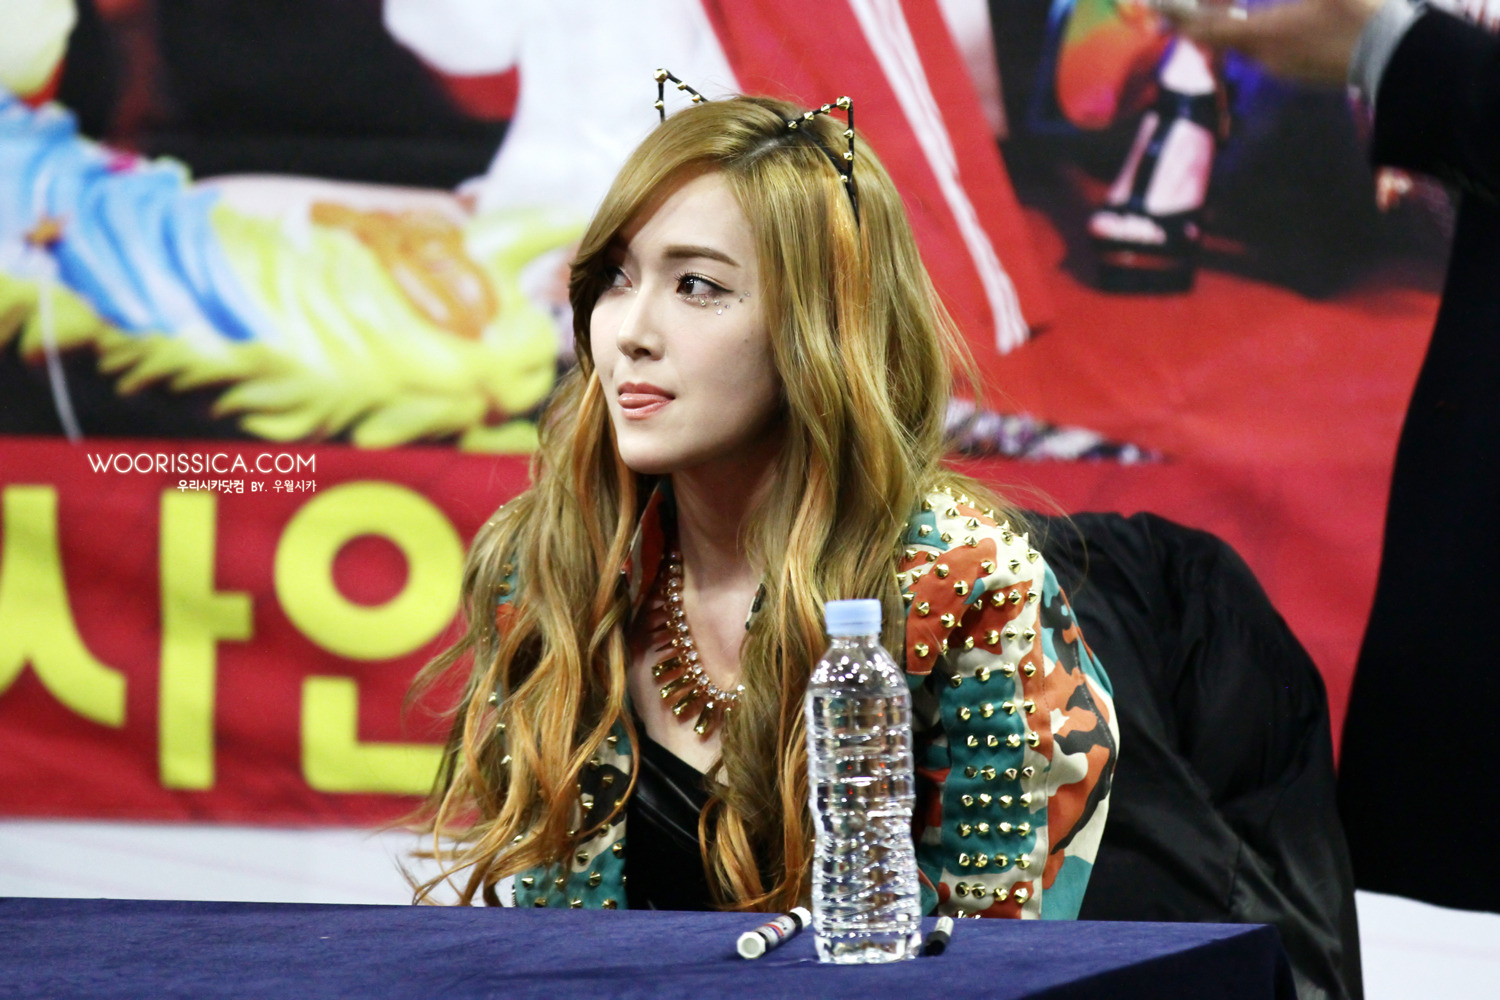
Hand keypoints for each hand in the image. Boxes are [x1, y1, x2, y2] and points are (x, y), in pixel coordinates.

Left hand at [1167, 0, 1384, 84]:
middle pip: (1218, 39)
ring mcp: (1281, 68)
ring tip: (1210, 9)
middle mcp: (1265, 57)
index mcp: (1264, 35)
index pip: (1207, 28)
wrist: (1396, 53)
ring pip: (1240, 45)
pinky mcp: (1297, 71)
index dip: (1178, 17)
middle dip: (1197, 20)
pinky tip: (1255, 19)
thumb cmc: (1360, 11)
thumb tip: (1244, 4)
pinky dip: (1248, 34)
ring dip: (1224, 26)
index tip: (1155, 7)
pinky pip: (1262, 50)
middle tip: (1177, 7)